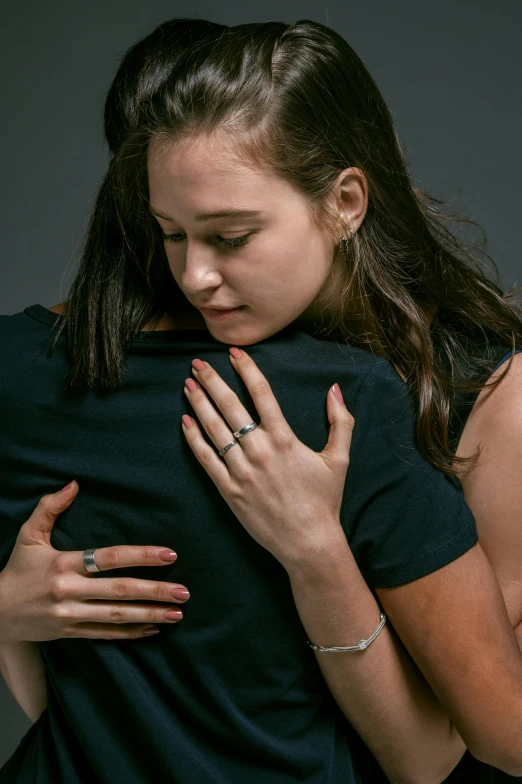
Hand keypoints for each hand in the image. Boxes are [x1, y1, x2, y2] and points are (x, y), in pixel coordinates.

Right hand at [0, 482, 189, 644]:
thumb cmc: (16, 570)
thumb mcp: (29, 536)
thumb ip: (50, 507)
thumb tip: (74, 484)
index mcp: (64, 563)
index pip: (110, 558)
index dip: (141, 556)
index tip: (169, 555)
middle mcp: (70, 590)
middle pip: (120, 590)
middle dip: (155, 591)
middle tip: (184, 592)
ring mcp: (70, 615)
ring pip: (117, 616)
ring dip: (149, 614)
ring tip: (177, 613)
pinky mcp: (70, 633)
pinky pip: (105, 635)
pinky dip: (130, 633)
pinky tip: (153, 629)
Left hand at [181, 348, 354, 570]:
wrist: (308, 542)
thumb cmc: (324, 500)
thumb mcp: (339, 459)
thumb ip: (340, 422)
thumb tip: (335, 390)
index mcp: (285, 439)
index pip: (261, 393)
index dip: (246, 369)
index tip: (234, 353)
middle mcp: (260, 450)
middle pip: (230, 406)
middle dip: (212, 381)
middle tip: (197, 364)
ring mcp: (241, 470)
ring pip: (214, 429)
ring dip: (199, 403)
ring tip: (188, 385)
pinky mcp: (228, 490)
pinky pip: (206, 459)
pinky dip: (194, 438)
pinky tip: (186, 421)